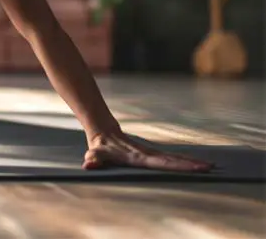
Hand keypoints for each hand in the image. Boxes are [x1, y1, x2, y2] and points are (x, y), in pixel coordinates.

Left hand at [83, 132, 213, 171]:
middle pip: (173, 159)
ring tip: (211, 166)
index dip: (177, 166)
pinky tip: (195, 164)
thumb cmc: (99, 146)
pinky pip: (170, 157)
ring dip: (191, 162)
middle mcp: (148, 154)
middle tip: (211, 168)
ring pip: (174, 157)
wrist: (103, 130)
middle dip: (191, 164)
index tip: (194, 167)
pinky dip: (184, 161)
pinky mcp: (152, 153)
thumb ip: (92, 160)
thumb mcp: (94, 154)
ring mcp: (151, 152)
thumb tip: (88, 164)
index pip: (161, 163)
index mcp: (138, 157)